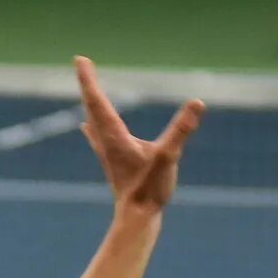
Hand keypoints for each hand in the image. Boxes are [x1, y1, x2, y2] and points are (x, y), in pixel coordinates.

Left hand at [72, 55, 201, 214]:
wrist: (136, 218)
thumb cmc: (150, 190)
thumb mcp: (169, 157)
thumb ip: (181, 130)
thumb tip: (197, 103)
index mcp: (115, 135)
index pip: (97, 100)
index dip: (89, 79)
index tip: (79, 58)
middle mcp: (106, 141)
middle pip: (92, 107)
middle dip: (88, 84)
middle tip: (81, 64)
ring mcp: (107, 153)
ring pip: (93, 121)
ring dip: (90, 103)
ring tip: (86, 90)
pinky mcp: (113, 162)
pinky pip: (98, 136)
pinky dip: (93, 124)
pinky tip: (86, 128)